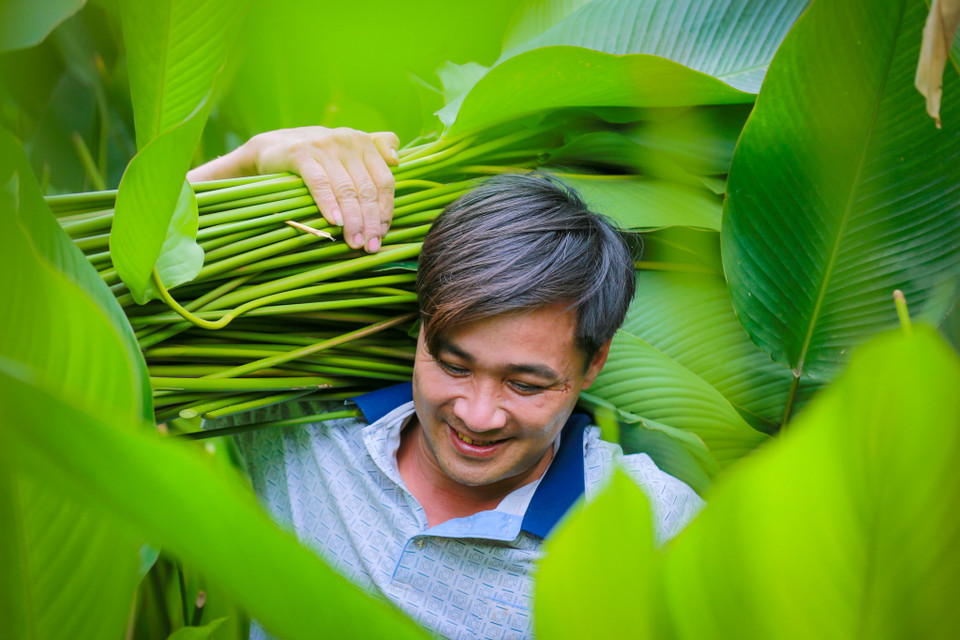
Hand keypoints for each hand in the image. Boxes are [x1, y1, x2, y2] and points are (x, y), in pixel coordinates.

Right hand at [188, 126, 399, 252]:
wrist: (271, 147)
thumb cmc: (316, 157)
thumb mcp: (346, 150)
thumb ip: (376, 150)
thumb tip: (397, 161)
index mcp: (363, 143)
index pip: (384, 181)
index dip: (385, 210)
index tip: (383, 234)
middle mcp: (347, 140)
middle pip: (366, 188)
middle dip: (370, 221)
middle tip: (370, 246)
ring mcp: (324, 145)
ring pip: (346, 189)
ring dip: (353, 220)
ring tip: (354, 243)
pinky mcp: (300, 153)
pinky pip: (320, 183)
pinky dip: (329, 204)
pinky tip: (335, 223)